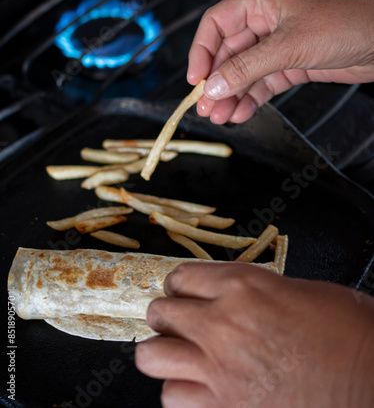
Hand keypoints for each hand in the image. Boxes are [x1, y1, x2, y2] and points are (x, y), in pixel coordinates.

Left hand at [135, 262, 373, 407]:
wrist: (372, 380)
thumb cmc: (346, 332)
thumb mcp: (296, 290)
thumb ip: (249, 290)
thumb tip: (223, 294)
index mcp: (242, 286)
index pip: (180, 277)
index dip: (179, 285)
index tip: (182, 292)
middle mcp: (222, 323)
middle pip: (160, 312)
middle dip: (167, 315)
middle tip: (180, 321)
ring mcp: (219, 369)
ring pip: (152, 356)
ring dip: (165, 353)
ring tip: (182, 354)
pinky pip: (173, 398)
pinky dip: (180, 392)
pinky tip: (199, 387)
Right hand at [187, 0, 373, 123]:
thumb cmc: (346, 24)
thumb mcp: (288, 46)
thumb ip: (248, 67)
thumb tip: (214, 85)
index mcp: (261, 2)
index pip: (217, 24)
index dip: (202, 51)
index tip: (196, 79)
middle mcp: (267, 22)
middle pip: (229, 53)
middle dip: (216, 82)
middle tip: (206, 107)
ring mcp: (279, 45)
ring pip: (245, 72)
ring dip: (231, 95)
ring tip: (220, 116)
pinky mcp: (291, 65)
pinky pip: (263, 83)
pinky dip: (251, 99)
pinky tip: (241, 113)